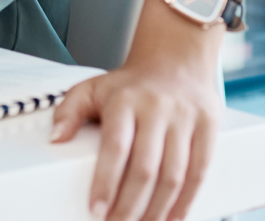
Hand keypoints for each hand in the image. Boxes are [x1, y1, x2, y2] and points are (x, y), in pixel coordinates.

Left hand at [50, 0, 223, 220]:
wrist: (174, 59)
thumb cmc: (129, 84)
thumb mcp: (93, 88)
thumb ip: (70, 111)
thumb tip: (55, 138)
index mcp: (124, 99)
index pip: (116, 147)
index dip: (106, 182)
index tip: (97, 210)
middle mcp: (156, 107)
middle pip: (146, 167)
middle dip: (131, 205)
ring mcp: (184, 118)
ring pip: (174, 174)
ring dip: (159, 209)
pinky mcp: (208, 126)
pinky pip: (200, 171)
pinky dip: (188, 201)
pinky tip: (173, 218)